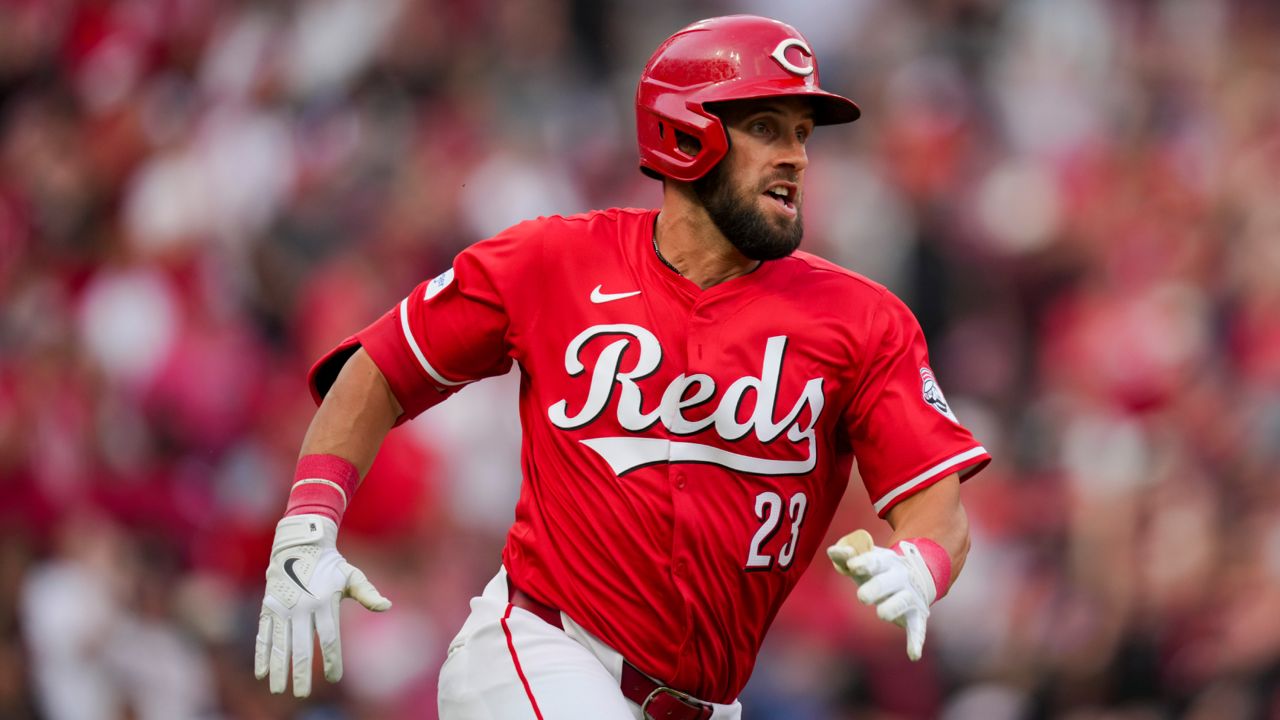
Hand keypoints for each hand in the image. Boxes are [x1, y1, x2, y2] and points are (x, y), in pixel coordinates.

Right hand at [254, 514, 390, 695]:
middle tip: (302, 695)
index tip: (335, 677)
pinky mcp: (268, 607)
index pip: (330, 638)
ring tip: (279, 691)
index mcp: (324, 602)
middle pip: (302, 647)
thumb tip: (387, 606)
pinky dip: (262, 655)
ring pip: (280, 645)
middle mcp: (302, 607)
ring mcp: (283, 608)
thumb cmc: (330, 564)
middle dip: (302, 673)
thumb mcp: (351, 575)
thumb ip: (367, 593)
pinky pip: (264, 635)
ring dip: (279, 669)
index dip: (332, 659)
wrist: (299, 543)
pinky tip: (262, 673)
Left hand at [827, 534, 935, 660]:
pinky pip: (918, 628)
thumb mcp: (863, 562)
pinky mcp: (917, 615)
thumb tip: (832, 551)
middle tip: (861, 596)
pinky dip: (916, 641)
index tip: (852, 566)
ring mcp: (910, 596)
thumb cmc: (878, 571)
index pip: (874, 561)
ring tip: (881, 614)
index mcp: (885, 562)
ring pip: (903, 601)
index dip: (863, 563)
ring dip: (892, 608)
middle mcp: (900, 577)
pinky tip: (913, 655)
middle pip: (888, 581)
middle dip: (876, 587)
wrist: (916, 576)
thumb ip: (845, 558)